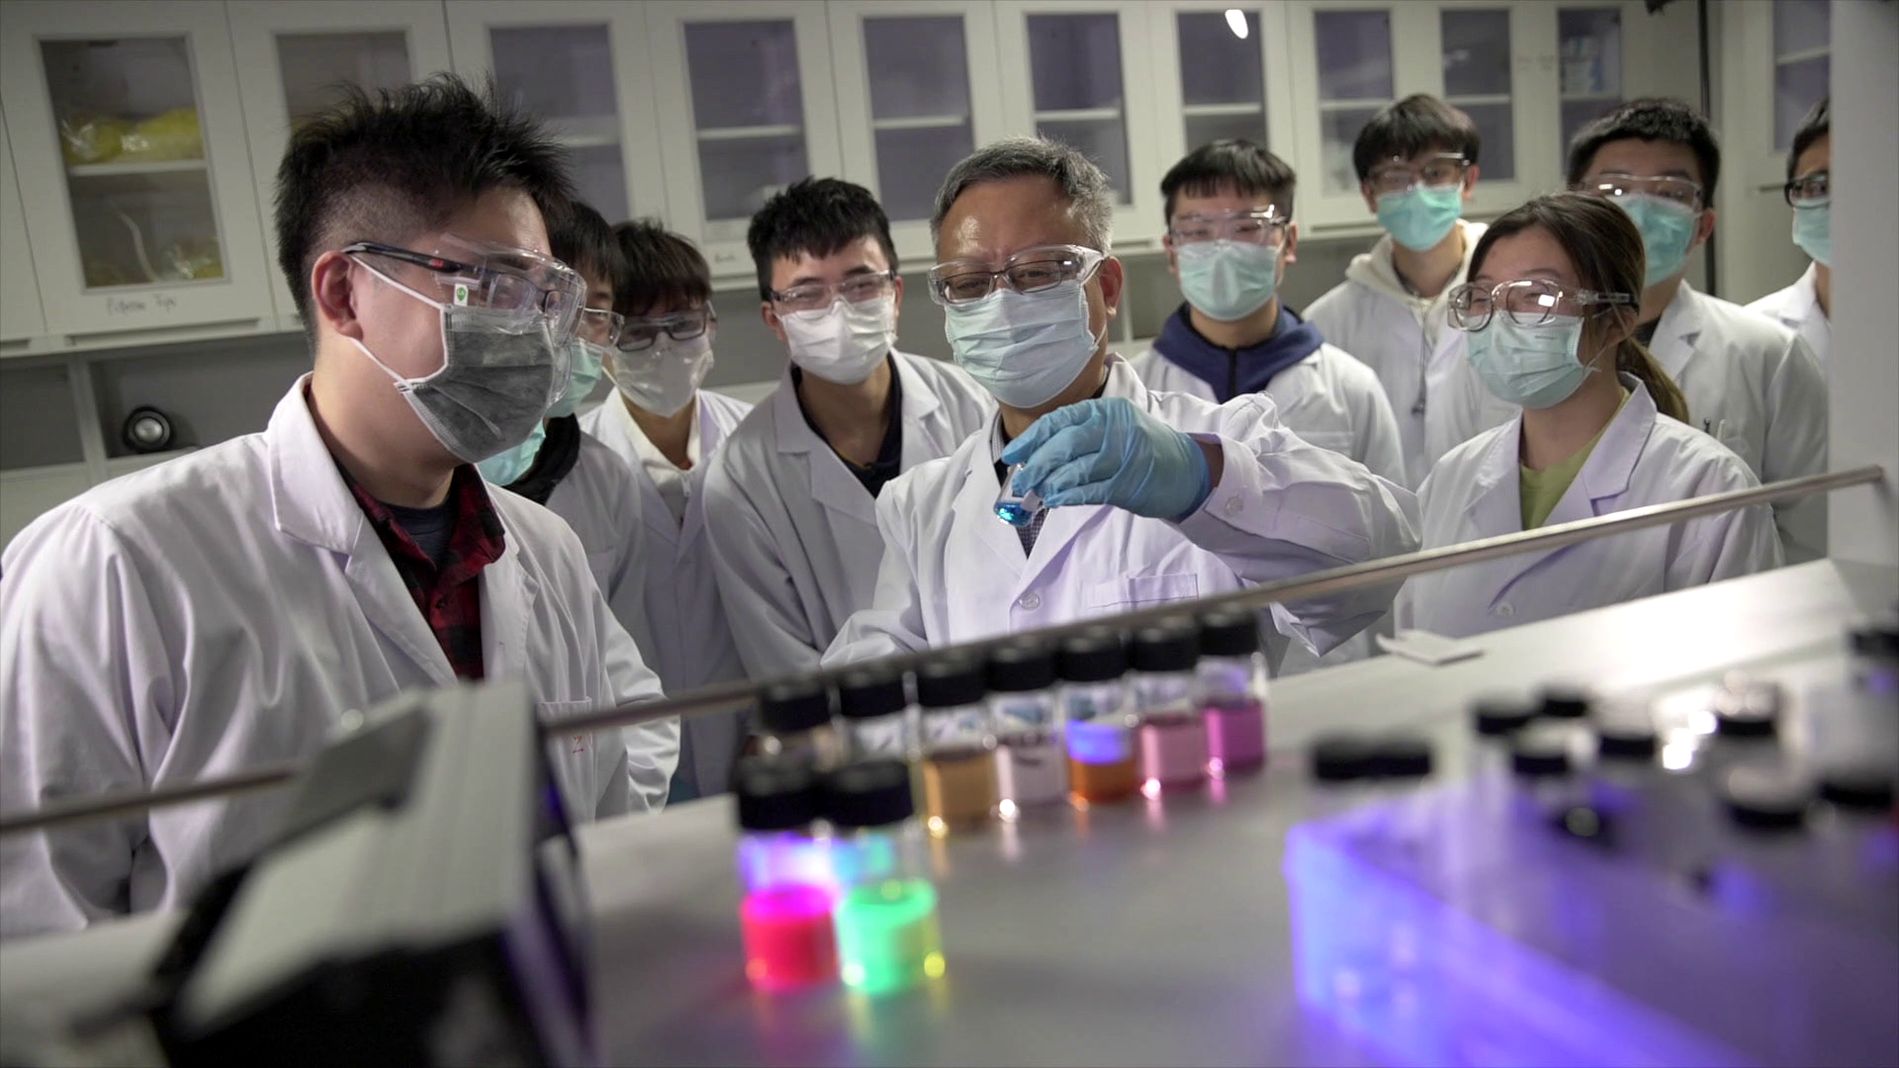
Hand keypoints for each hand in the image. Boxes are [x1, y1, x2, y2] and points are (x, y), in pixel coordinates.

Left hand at [1002, 397, 1212, 519]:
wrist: (1186, 469)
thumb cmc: (1142, 448)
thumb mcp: (1114, 427)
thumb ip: (1081, 434)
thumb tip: (1037, 454)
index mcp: (1106, 410)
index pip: (1059, 420)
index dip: (1031, 438)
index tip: (1012, 455)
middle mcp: (1114, 428)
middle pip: (1064, 444)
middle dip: (1036, 464)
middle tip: (1021, 481)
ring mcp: (1123, 455)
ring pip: (1074, 468)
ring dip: (1049, 483)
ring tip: (1037, 493)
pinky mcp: (1128, 483)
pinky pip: (1090, 490)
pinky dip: (1068, 496)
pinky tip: (1055, 500)